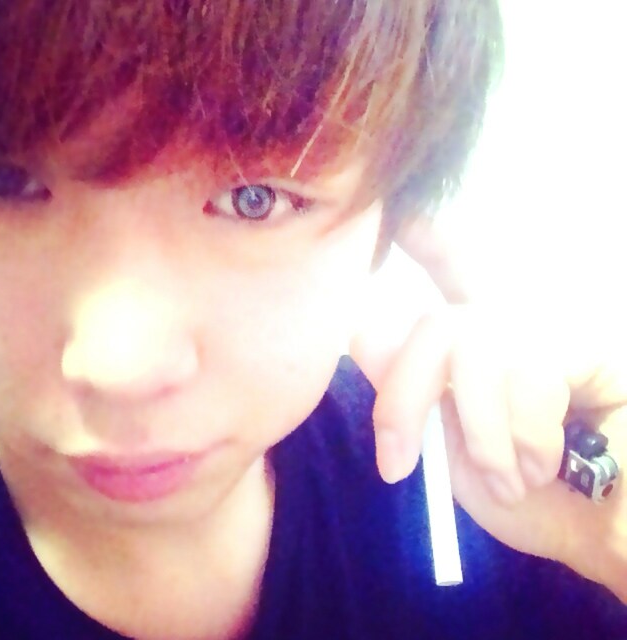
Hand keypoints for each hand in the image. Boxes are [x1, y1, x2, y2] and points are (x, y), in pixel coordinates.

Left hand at [351, 218, 626, 601]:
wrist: (604, 527)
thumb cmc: (527, 495)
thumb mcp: (448, 450)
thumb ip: (411, 394)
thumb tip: (362, 332)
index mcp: (469, 343)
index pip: (447, 266)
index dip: (427, 236)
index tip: (403, 213)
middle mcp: (505, 321)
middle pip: (434, 327)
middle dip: (402, 401)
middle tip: (396, 468)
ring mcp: (543, 327)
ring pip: (474, 352)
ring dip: (482, 437)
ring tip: (507, 481)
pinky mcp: (581, 341)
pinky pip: (528, 374)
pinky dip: (525, 436)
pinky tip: (544, 464)